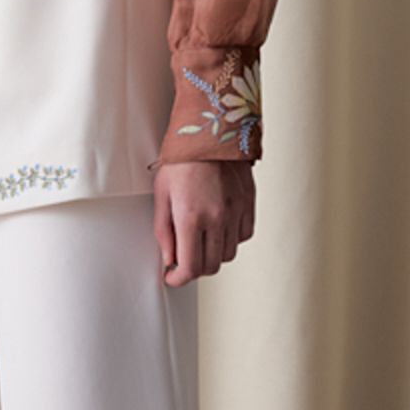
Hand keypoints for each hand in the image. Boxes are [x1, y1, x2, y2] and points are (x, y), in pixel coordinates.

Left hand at [154, 157, 256, 284]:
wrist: (211, 130)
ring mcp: (236, 212)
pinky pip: (243, 236)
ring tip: (200, 239)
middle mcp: (217, 218)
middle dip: (194, 269)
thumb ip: (164, 231)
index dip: (178, 279)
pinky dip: (230, 239)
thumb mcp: (161, 193)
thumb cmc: (181, 159)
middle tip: (183, 258)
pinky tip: (218, 227)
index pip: (190, 268)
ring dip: (212, 254)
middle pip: (210, 266)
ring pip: (228, 255)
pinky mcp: (248, 204)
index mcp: (190, 216)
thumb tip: (169, 259)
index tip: (172, 276)